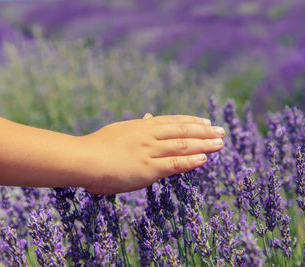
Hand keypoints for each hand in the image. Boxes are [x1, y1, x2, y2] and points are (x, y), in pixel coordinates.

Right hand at [82, 114, 224, 193]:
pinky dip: (190, 161)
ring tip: (220, 143)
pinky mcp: (148, 169)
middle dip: (205, 131)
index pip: (173, 121)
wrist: (83, 159)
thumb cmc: (96, 147)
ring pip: (183, 145)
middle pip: (183, 131)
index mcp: (142, 126)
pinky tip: (204, 159)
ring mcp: (150, 151)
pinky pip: (174, 164)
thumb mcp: (120, 130)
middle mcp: (150, 135)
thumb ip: (137, 127)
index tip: (207, 122)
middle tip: (222, 131)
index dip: (192, 122)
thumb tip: (147, 118)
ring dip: (204, 144)